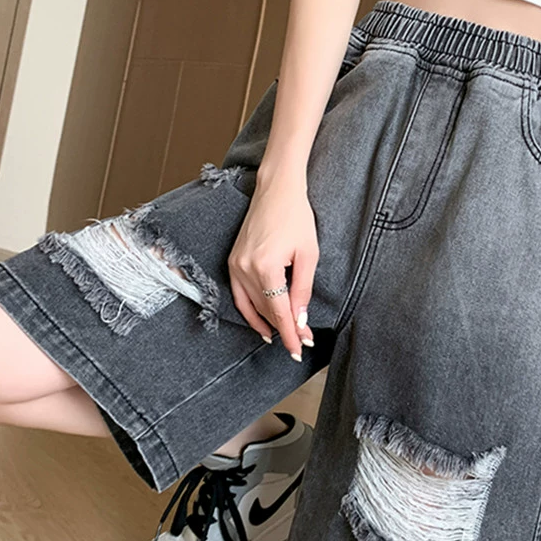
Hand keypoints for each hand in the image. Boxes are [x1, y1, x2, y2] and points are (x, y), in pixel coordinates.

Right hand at [228, 170, 316, 360]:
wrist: (276, 190)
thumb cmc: (296, 218)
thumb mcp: (308, 255)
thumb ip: (302, 290)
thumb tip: (300, 320)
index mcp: (265, 267)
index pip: (279, 312)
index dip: (290, 334)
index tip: (300, 349)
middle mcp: (244, 269)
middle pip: (266, 311)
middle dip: (284, 330)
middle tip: (301, 342)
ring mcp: (235, 265)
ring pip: (251, 306)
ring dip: (267, 324)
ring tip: (283, 338)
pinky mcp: (232, 261)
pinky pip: (238, 296)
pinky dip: (249, 311)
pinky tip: (262, 324)